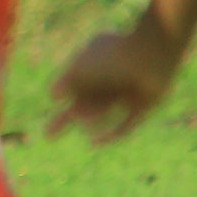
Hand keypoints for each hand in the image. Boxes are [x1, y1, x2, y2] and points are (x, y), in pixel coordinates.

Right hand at [48, 20, 184, 143]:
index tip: (52, 101)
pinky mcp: (143, 107)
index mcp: (94, 66)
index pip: (72, 87)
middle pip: (84, 105)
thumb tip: (54, 96)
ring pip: (101, 115)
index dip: (59, 97)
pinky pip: (125, 126)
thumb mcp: (78, 67)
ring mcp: (127, 95)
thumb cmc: (110, 56)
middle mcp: (109, 81)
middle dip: (65, 120)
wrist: (149, 53)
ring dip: (89, 119)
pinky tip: (94, 142)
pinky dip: (110, 135)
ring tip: (82, 117)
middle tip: (47, 136)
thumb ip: (64, 81)